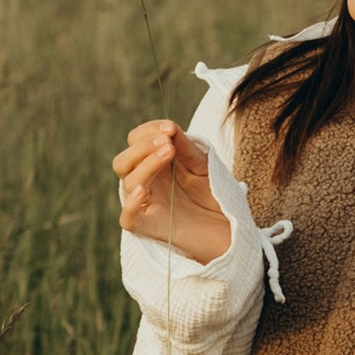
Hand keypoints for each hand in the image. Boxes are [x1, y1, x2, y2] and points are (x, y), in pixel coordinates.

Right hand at [113, 118, 230, 261]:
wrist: (231, 225)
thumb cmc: (215, 193)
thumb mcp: (203, 164)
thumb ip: (186, 147)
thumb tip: (169, 127)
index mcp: (154, 163)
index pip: (135, 141)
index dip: (147, 132)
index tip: (169, 128)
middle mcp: (146, 182)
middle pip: (123, 162)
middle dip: (141, 148)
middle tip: (167, 144)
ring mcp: (146, 204)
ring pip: (128, 183)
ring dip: (146, 165)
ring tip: (169, 153)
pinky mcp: (150, 227)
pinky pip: (128, 219)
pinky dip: (131, 205)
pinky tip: (142, 191)